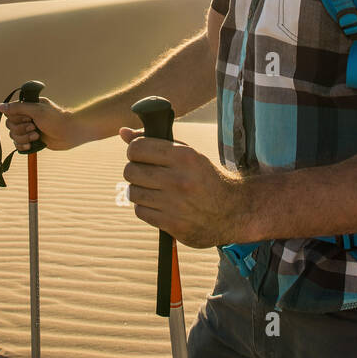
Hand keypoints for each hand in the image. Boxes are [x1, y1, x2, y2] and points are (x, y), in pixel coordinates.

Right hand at [0, 97, 90, 151]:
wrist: (70, 133)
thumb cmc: (55, 118)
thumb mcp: (36, 110)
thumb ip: (17, 108)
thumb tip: (0, 106)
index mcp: (27, 107)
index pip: (10, 113)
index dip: (17, 119)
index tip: (28, 119)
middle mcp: (27, 118)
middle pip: (10, 126)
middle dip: (22, 129)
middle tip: (35, 127)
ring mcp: (29, 130)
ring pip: (14, 136)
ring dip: (24, 138)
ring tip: (37, 135)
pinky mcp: (32, 141)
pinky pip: (19, 145)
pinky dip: (23, 146)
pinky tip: (32, 145)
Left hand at [119, 126, 244, 247]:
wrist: (234, 211)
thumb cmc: (205, 177)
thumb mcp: (187, 154)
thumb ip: (154, 141)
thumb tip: (122, 132)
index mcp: (184, 156)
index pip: (137, 148)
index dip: (134, 151)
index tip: (140, 155)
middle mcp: (179, 180)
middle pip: (131, 170)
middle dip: (134, 170)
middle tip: (145, 173)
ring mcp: (176, 205)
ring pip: (132, 192)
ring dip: (138, 190)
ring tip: (152, 189)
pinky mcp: (174, 225)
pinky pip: (140, 211)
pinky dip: (145, 207)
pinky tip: (157, 204)